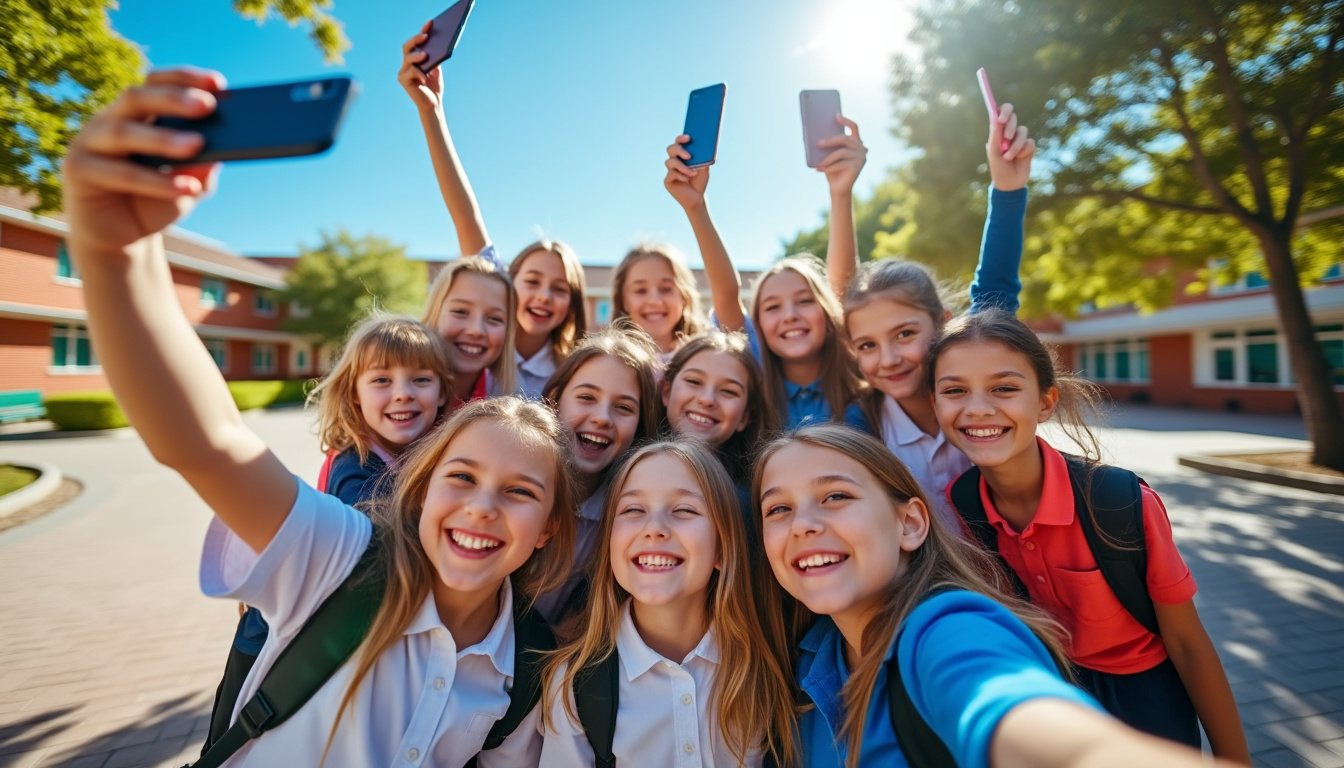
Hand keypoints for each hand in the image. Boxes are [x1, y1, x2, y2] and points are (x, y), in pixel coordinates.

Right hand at [62, 68, 221, 254]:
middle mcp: (108, 121)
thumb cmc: (156, 203)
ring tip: (198, 144)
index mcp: (136, 114)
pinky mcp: (78, 170)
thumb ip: (204, 166)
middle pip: (136, 97)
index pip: (156, 82)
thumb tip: (224, 150)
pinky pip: (122, 173)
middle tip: (208, 105)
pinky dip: (157, 181)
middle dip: (173, 98)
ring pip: (124, 132)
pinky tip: (187, 187)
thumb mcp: (190, 184)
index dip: (184, 78)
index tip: (218, 83)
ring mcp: (89, 143)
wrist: (122, 239)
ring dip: (162, 138)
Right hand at [398, 22, 442, 110]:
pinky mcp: (402, 80)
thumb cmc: (434, 86)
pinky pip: (410, 72)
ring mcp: (403, 70)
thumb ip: (434, 57)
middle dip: (416, 39)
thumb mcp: (436, 68)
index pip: (417, 41)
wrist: (433, 103)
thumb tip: (438, 42)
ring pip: (407, 57)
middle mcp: (407, 62)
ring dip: (416, 56)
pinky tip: (425, 77)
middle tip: (426, 36)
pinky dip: (419, 74)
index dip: (422, 31)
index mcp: (415, 57)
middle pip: (408, 46)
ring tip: (425, 55)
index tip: (430, 23)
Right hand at [664, 135, 708, 211]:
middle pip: (671, 149)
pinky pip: (671, 174)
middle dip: (679, 150)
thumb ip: (704, 158)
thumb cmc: (700, 181)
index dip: (681, 138)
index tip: (688, 137)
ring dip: (682, 167)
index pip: (679, 142)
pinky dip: (680, 176)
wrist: (698, 198)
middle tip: (689, 156)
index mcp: (682, 154)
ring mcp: (670, 170)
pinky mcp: (668, 180)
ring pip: (670, 162)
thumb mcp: (705, 168)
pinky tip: (687, 180)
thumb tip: (706, 149)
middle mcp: (674, 160)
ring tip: (693, 173)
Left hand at [817, 115, 866, 196]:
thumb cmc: (832, 170)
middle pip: (845, 139)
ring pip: (841, 152)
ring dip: (827, 158)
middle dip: (830, 141)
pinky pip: (841, 164)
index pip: (854, 127)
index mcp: (856, 143)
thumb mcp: (828, 156)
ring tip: (817, 163)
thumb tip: (813, 136)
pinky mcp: (858, 167)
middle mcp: (862, 149)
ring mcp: (862, 158)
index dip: (846, 121)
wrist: (838, 188)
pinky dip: (829, 167)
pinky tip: (819, 169)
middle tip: (818, 144)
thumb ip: (826, 146)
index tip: (836, 116)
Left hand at [987, 103, 1034, 190]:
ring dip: (1015, 145)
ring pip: (1022, 131)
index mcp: (997, 132)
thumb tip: (995, 118)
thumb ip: (995, 135)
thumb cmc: (998, 167)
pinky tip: (1020, 159)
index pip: (1001, 112)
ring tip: (1008, 157)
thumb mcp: (994, 151)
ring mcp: (1020, 139)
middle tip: (1006, 139)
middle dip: (1010, 128)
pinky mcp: (1029, 147)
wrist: (1009, 183)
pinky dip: (1023, 151)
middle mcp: (1009, 132)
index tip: (1001, 118)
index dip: (1004, 111)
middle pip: (1013, 117)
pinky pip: (1029, 142)